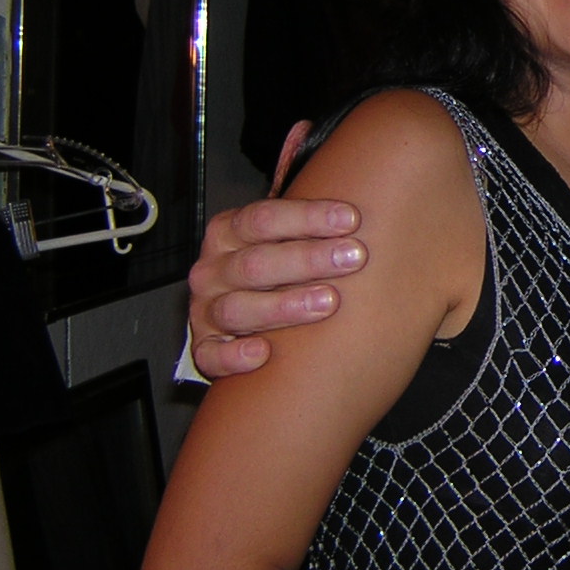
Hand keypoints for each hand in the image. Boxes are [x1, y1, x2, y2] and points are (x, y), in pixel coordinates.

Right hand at [189, 196, 365, 378]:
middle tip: (354, 257)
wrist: (240, 318)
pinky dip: (234, 355)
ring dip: (284, 305)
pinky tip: (263, 353)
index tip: (352, 219)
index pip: (262, 219)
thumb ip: (312, 228)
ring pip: (238, 308)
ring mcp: (205, 311)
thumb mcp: (284, 240)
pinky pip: (212, 355)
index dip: (307, 217)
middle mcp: (213, 270)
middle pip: (256, 262)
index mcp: (228, 233)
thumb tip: (364, 213)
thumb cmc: (278, 270)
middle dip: (308, 259)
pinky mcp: (205, 349)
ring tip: (329, 302)